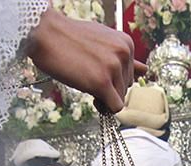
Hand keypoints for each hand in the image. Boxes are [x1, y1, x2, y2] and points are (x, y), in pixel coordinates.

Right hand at [28, 7, 146, 111]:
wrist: (45, 34)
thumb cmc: (69, 38)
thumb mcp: (103, 41)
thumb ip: (123, 57)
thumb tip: (145, 71)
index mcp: (127, 43)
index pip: (130, 75)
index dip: (113, 79)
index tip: (97, 71)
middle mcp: (124, 54)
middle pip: (126, 88)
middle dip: (109, 88)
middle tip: (88, 75)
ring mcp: (114, 68)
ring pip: (120, 98)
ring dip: (103, 97)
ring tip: (85, 80)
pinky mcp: (102, 82)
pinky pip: (114, 107)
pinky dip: (104, 107)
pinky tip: (90, 95)